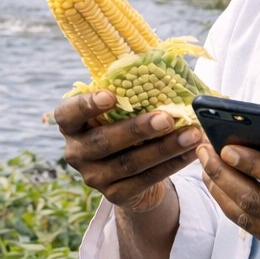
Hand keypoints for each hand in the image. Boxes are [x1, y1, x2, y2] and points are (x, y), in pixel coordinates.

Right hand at [55, 90, 200, 213]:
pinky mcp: (114, 195)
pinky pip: (146, 180)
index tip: (110, 96)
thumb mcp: (118, 108)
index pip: (68, 114)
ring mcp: (93, 177)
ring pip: (130, 163)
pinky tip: (190, 152)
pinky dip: (171, 165)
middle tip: (167, 118)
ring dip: (164, 148)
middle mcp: (76, 152)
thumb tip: (159, 63)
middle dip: (139, 129)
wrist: (128, 171)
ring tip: (191, 134)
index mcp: (71, 124)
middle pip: (105, 142)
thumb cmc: (123, 124)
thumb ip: (127, 92)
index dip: (86, 105)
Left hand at [197, 133, 259, 258]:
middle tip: (204, 150)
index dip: (250, 163)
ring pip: (249, 221)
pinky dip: (236, 211)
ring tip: (206, 168)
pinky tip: (224, 190)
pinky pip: (257, 233)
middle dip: (223, 175)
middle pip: (255, 202)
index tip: (226, 146)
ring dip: (221, 193)